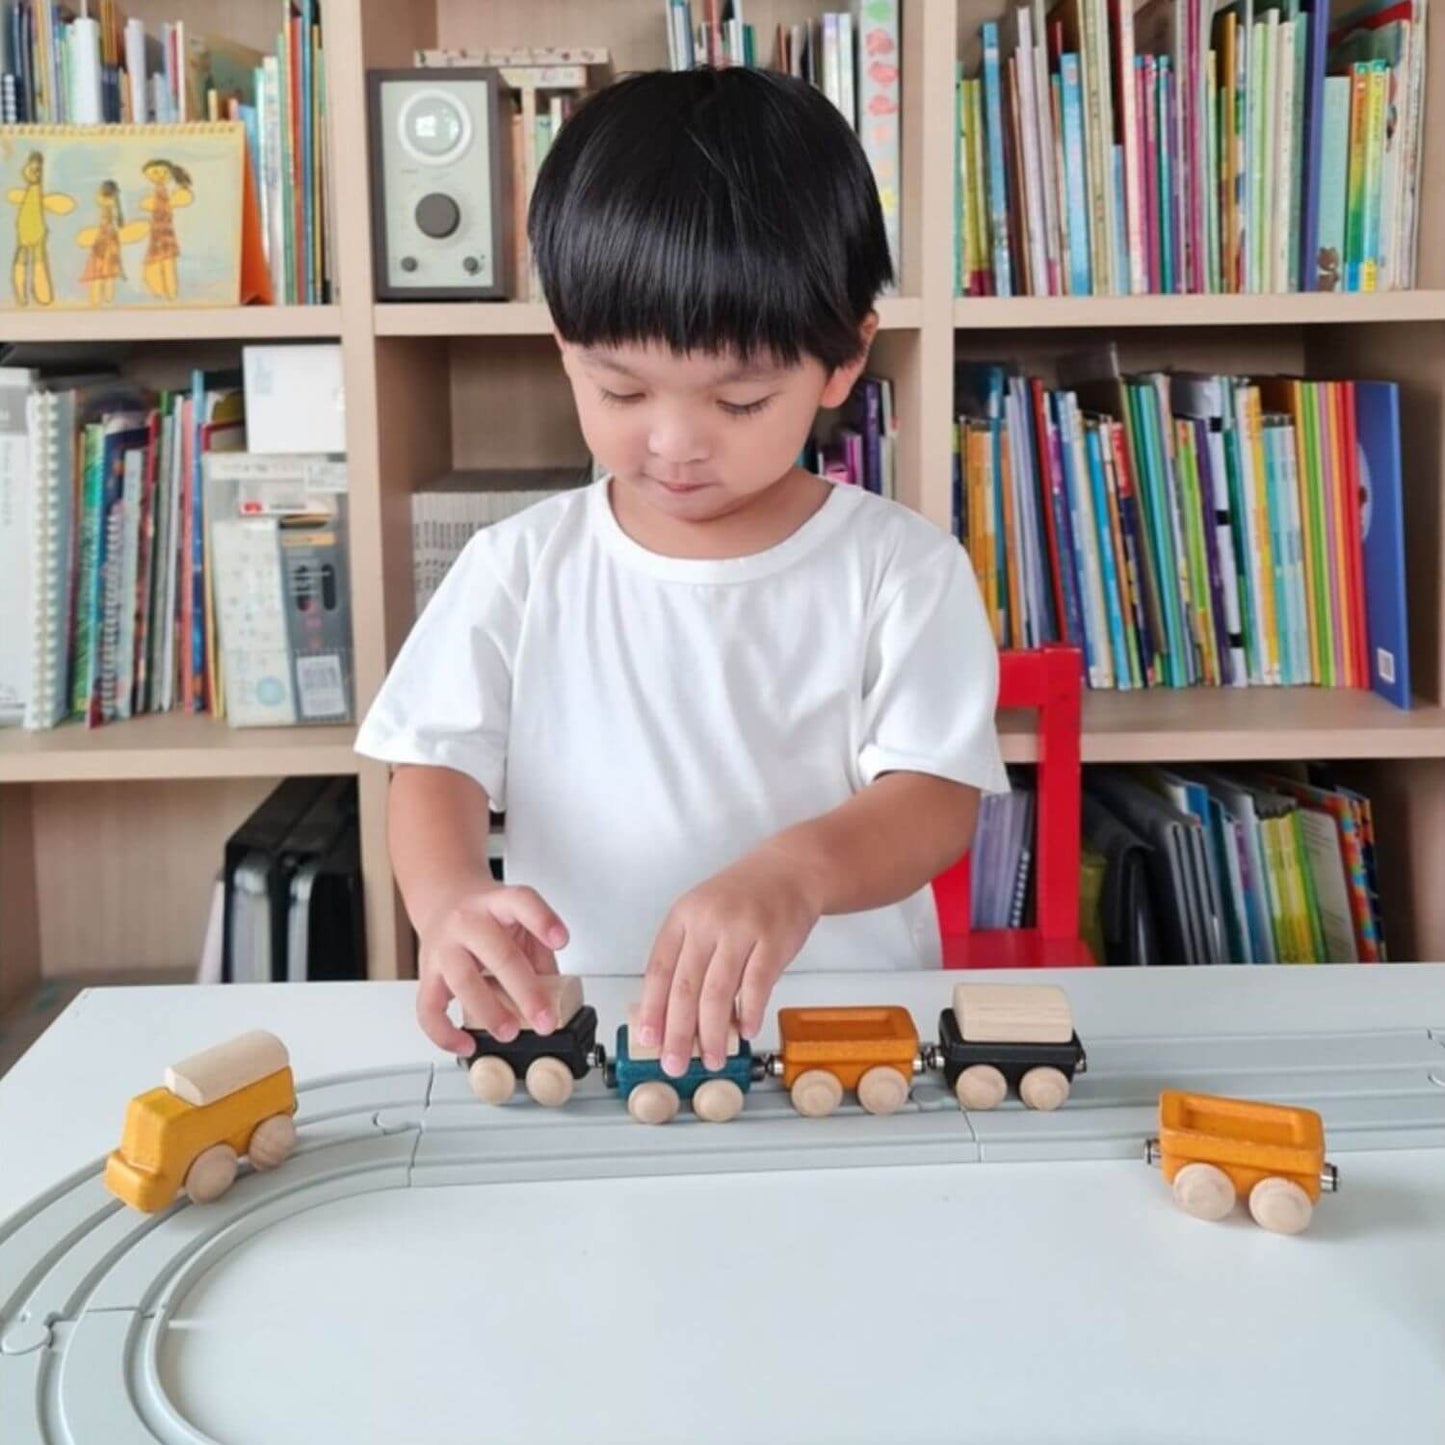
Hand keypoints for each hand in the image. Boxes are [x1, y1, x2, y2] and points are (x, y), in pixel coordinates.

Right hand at [414, 880, 569, 1055]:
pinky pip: (428, 1008)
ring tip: (510, 1032)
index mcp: (498, 903)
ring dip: (489, 1012)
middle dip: (525, 991)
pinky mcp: (427, 973)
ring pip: (463, 981)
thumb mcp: (520, 921)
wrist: (443, 900)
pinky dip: (445, 1033)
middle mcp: (468, 921)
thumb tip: (556, 999)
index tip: (561, 941)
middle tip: (544, 1019)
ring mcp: (444, 947)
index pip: (521, 902)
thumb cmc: (488, 917)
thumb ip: (539, 953)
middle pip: (498, 953)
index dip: (542, 920)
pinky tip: (466, 1044)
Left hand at [637, 849, 821, 1076]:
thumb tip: (673, 1014)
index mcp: (683, 917)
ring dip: (713, 1033)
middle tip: (675, 1063)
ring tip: (713, 1059)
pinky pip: (757, 984)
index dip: (651, 1008)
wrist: (791, 869)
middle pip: (685, 987)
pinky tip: (745, 1032)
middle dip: (678, 1032)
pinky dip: (749, 1012)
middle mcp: (708, 921)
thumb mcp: (704, 914)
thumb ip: (688, 956)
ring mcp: (741, 929)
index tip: (648, 1039)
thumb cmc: (744, 899)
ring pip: (718, 992)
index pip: (658, 969)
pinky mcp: (773, 938)